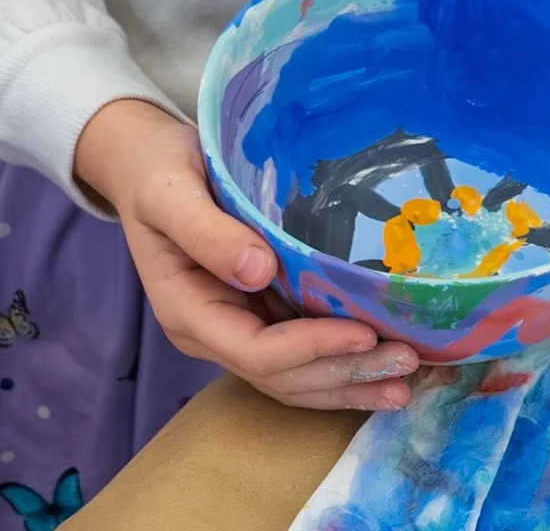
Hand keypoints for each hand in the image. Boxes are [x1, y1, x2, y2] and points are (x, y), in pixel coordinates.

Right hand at [74, 99, 419, 411]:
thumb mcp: (170, 193)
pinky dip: (339, 363)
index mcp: (188, 311)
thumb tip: (257, 271)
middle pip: (283, 377)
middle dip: (343, 375)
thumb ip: (207, 231)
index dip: (311, 350)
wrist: (144, 165)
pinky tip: (378, 364)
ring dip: (348, 382)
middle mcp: (212, 332)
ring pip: (294, 377)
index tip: (363, 334)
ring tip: (404, 384)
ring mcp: (234, 326)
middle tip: (406, 366)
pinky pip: (299, 353)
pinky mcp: (255, 312)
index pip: (257, 352)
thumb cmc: (156, 172)